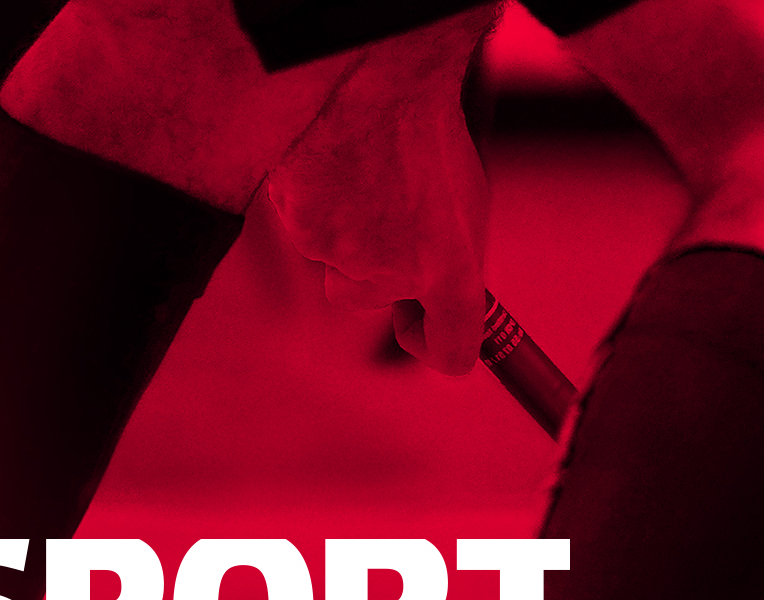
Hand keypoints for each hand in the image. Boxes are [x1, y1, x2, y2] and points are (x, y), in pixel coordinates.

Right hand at [264, 9, 496, 374]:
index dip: (431, 344)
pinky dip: (312, 202)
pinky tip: (333, 164)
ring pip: (334, 259)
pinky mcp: (302, 230)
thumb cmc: (424, 135)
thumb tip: (434, 288)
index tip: (415, 323)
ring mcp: (345, 258)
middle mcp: (398, 276)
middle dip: (371, 264)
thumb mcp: (461, 201)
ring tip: (362, 171)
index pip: (452, 351)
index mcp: (451, 272)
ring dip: (342, 228)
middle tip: (384, 206)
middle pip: (369, 297)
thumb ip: (448, 256)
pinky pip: (303, 226)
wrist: (376, 84)